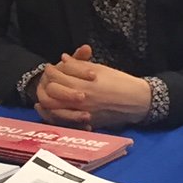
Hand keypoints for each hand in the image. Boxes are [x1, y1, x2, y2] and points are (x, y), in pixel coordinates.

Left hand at [34, 44, 152, 129]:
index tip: (50, 66)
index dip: (51, 70)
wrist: (136, 101)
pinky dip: (56, 113)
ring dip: (48, 99)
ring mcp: (81, 113)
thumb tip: (64, 59)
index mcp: (83, 85)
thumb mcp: (100, 69)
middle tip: (49, 77)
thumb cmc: (119, 82)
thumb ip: (79, 65)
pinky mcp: (85, 123)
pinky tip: (55, 106)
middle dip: (47, 83)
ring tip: (50, 91)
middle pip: (52, 92)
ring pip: (54, 108)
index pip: (57, 76)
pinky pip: (64, 120)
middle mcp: (80, 100)